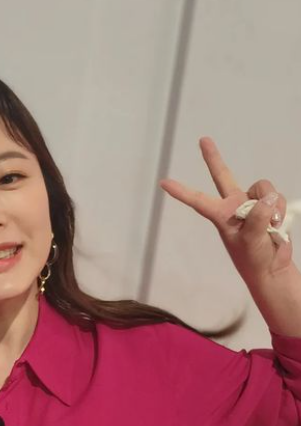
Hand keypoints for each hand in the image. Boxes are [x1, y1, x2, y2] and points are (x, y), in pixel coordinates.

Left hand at [159, 137, 291, 282]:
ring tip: (271, 225)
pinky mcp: (268, 205)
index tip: (163, 182)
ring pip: (262, 187)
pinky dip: (280, 209)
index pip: (198, 200)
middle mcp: (234, 206)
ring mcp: (251, 204)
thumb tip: (267, 197)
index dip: (181, 192)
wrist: (272, 267)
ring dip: (271, 204)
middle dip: (213, 158)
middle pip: (222, 176)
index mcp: (221, 216)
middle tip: (203, 140)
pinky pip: (275, 197)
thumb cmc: (254, 259)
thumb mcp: (251, 240)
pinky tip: (278, 224)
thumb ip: (258, 217)